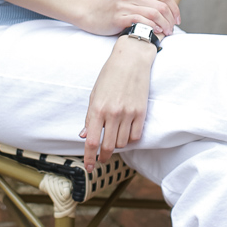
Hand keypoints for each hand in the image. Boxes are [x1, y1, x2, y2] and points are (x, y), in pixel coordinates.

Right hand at [79, 0, 179, 37]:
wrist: (92, 12)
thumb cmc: (115, 3)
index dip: (174, 7)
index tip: (177, 18)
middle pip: (161, 5)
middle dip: (171, 18)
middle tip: (173, 28)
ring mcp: (124, 5)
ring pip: (153, 13)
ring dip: (164, 25)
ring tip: (167, 32)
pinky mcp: (119, 17)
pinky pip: (140, 21)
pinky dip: (151, 27)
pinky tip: (155, 32)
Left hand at [79, 39, 154, 171]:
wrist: (131, 60)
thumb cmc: (110, 75)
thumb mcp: (95, 94)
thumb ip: (90, 117)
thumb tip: (85, 136)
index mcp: (97, 109)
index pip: (91, 142)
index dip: (89, 158)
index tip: (88, 167)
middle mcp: (113, 113)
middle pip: (107, 146)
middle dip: (103, 157)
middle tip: (101, 160)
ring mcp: (128, 113)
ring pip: (121, 143)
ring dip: (116, 145)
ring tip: (113, 138)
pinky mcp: (141, 112)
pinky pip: (135, 135)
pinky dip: (129, 139)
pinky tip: (125, 134)